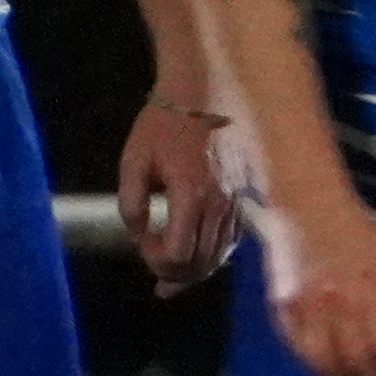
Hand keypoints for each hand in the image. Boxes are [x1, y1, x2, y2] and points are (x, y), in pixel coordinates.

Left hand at [119, 96, 236, 290]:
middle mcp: (219, 205)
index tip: (142, 246)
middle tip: (158, 282)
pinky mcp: (243, 198)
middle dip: (176, 275)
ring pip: (220, 256)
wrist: (200, 93)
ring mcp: (235, 203)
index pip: (177, 255)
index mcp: (190, 196)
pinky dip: (214, 255)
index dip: (156, 262)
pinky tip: (200, 257)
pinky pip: (231, 240)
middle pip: (201, 263)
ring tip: (176, 280)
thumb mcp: (133, 162)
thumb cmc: (161, 125)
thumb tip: (141, 235)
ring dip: (196, 271)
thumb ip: (133, 205)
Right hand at [246, 169, 375, 375]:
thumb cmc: (359, 232)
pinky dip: (311, 365)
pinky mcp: (282, 307)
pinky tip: (323, 369)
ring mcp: (306, 309)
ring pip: (320, 362)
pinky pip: (296, 347)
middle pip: (352, 362)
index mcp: (369, 294)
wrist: (309, 206)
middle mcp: (336, 307)